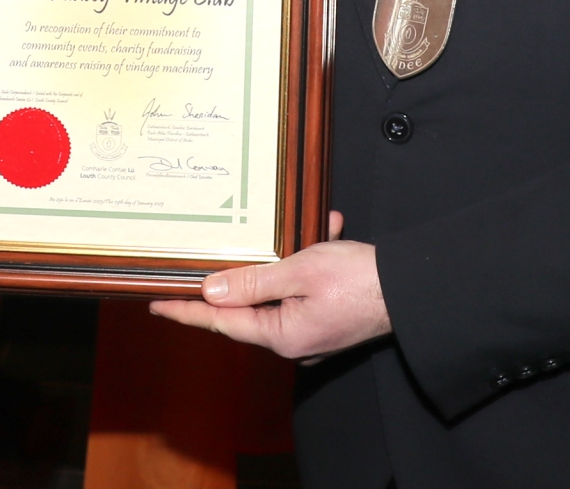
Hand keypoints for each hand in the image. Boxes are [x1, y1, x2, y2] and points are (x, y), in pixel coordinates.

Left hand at [147, 211, 389, 360]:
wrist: (413, 289)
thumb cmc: (358, 280)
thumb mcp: (299, 271)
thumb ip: (252, 281)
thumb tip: (211, 291)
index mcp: (281, 334)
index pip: (221, 322)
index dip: (187, 312)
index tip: (156, 305)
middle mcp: (294, 339)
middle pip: (249, 307)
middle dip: (242, 274)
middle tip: (209, 259)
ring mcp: (313, 330)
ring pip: (281, 289)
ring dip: (286, 258)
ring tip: (303, 230)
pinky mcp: (329, 317)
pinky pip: (306, 286)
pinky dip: (311, 259)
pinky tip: (326, 230)